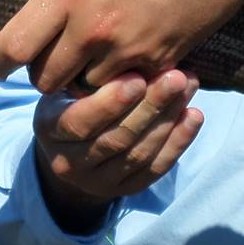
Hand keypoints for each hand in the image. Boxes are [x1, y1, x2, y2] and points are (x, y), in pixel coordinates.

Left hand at [0, 0, 243, 96]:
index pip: (13, 49)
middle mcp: (92, 28)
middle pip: (44, 80)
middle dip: (40, 71)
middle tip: (46, 54)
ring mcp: (129, 49)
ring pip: (85, 89)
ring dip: (80, 78)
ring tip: (86, 57)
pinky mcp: (160, 60)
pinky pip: (126, 86)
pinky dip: (120, 80)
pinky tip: (123, 57)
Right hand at [34, 70, 201, 233]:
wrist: (69, 148)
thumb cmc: (70, 101)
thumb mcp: (66, 86)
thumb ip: (91, 76)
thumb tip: (131, 53)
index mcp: (49, 131)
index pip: (80, 122)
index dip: (110, 102)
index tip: (138, 76)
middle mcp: (69, 163)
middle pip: (116, 138)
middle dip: (149, 106)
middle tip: (176, 76)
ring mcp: (98, 182)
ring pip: (138, 154)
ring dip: (168, 119)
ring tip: (188, 86)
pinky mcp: (124, 191)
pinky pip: (155, 170)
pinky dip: (178, 142)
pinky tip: (194, 116)